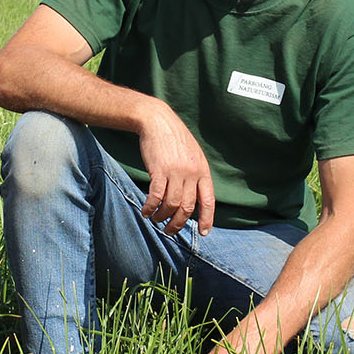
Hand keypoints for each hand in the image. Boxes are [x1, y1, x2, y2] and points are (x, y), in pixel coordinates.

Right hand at [137, 104, 215, 235]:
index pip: (208, 201)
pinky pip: (156, 196)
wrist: (157, 121)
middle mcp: (192, 173)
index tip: (203, 232)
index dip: (207, 219)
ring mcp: (176, 172)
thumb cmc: (174, 139)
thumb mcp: (193, 155)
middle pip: (187, 208)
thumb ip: (195, 175)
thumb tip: (192, 198)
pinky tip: (146, 211)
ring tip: (156, 219)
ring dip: (162, 216)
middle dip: (178, 224)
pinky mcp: (159, 170)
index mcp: (202, 171)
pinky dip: (151, 207)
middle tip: (169, 230)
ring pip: (171, 205)